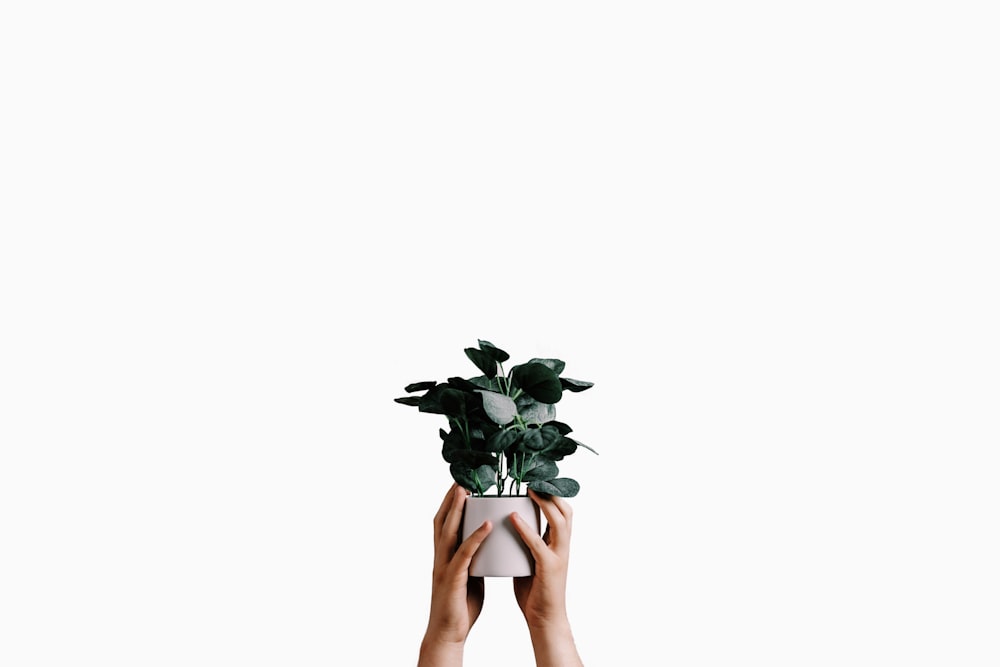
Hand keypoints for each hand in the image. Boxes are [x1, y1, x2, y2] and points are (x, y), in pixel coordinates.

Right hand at [418, 483, 492, 665]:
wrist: (449, 632)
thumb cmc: (460, 605)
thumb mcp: (467, 575)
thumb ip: (473, 558)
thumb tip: (486, 543)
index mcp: (444, 555)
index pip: (444, 522)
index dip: (449, 502)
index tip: (459, 483)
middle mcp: (440, 557)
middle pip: (442, 520)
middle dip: (449, 499)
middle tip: (460, 478)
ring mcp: (444, 567)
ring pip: (448, 532)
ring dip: (457, 510)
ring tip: (466, 491)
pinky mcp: (453, 579)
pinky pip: (465, 554)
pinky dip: (475, 537)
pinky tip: (487, 525)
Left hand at [510, 489, 582, 666]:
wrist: (545, 620)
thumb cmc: (535, 591)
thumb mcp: (532, 560)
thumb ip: (526, 542)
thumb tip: (507, 523)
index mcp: (558, 544)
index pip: (562, 511)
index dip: (551, 494)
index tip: (535, 479)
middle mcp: (563, 546)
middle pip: (566, 510)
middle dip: (552, 491)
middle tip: (533, 477)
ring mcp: (559, 556)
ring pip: (559, 520)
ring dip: (544, 502)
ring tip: (528, 489)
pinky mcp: (549, 568)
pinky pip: (538, 544)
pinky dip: (526, 528)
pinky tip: (513, 517)